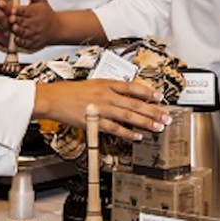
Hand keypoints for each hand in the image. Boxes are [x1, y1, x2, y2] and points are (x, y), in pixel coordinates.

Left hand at [12, 0, 57, 50]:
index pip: (25, 10)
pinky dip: (21, 42)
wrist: (57, 28)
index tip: (12, 9)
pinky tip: (16, 40)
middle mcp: (34, 23)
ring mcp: (34, 33)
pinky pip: (26, 43)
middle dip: (16, 20)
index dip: (18, 10)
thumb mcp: (41, 1)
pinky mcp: (33, 42)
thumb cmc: (46, 13)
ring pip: (24, 32)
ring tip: (13, 28)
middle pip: (23, 21)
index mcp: (34, 12)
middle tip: (10, 18)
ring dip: (18, 30)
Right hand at [31, 79, 171, 141]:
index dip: (148, 92)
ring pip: (129, 116)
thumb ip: (110, 89)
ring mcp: (101, 109)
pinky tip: (137, 136)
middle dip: (153, 111)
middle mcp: (106, 95)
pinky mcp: (94, 122)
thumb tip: (126, 96)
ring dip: (145, 122)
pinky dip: (127, 133)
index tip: (160, 97)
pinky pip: (114, 128)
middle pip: (135, 103)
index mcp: (106, 84)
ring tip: (158, 127)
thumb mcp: (93, 84)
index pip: (132, 87)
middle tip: (166, 117)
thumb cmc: (70, 92)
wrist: (53, 98)